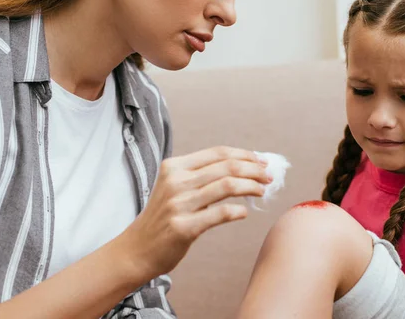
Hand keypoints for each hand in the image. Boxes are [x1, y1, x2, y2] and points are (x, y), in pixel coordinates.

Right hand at [118, 146, 270, 281]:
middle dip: (253, 169)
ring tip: (262, 191)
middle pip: (226, 167)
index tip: (261, 161)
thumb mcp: (174, 187)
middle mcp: (176, 182)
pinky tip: (244, 212)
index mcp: (174, 167)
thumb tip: (242, 166)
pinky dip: (237, 211)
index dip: (244, 155)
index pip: (218, 153)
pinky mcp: (183, 227)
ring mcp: (179, 204)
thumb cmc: (162, 218)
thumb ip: (200, 176)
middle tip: (268, 176)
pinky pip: (219, 214)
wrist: (136, 250)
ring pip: (226, 186)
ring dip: (251, 187)